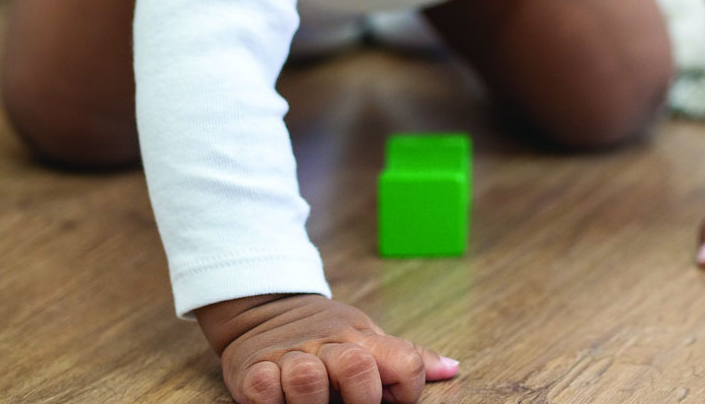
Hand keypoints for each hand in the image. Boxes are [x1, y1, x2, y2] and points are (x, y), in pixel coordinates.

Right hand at [193, 293, 458, 403]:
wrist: (266, 310)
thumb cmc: (326, 336)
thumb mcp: (367, 339)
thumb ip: (404, 358)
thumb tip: (452, 368)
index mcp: (362, 339)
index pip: (403, 361)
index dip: (407, 388)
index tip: (393, 399)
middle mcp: (328, 345)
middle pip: (356, 368)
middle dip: (360, 398)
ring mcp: (290, 356)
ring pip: (306, 380)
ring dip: (309, 401)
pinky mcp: (252, 369)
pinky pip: (262, 389)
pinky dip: (269, 400)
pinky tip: (276, 400)